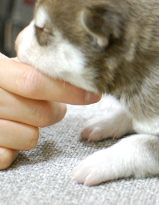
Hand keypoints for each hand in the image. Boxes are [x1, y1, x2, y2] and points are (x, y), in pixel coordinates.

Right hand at [0, 53, 100, 168]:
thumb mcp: (6, 62)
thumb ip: (35, 60)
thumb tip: (76, 60)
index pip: (34, 82)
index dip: (68, 90)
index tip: (92, 93)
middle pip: (39, 114)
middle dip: (55, 111)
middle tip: (52, 104)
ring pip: (29, 137)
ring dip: (34, 129)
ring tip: (24, 116)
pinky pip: (8, 157)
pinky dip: (13, 147)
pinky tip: (7, 132)